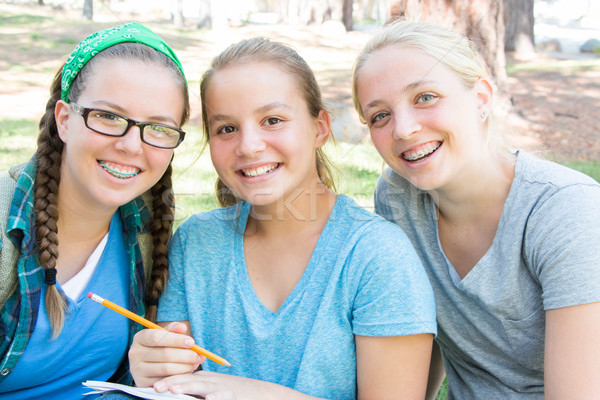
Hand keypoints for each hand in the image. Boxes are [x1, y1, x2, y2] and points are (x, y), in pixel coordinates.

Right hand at [129, 321, 204, 387]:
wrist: (152, 365)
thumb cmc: (162, 346)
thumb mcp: (166, 335)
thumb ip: (174, 330)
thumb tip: (182, 327)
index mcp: (140, 338)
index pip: (156, 337)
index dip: (176, 339)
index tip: (192, 342)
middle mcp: (134, 353)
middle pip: (164, 354)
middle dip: (186, 355)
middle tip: (199, 356)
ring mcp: (136, 370)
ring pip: (166, 368)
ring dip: (185, 366)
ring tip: (195, 363)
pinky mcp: (142, 383)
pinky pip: (164, 381)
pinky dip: (179, 376)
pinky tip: (187, 372)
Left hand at [153, 371, 308, 399]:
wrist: (265, 394)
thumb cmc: (237, 394)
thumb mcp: (215, 390)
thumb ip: (197, 391)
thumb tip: (174, 391)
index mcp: (205, 379)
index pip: (183, 377)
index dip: (168, 381)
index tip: (150, 387)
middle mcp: (212, 382)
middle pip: (189, 380)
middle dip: (171, 383)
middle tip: (155, 388)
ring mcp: (223, 389)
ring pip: (202, 387)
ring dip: (187, 387)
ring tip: (173, 390)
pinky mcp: (234, 396)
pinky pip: (222, 397)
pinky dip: (215, 398)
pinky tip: (209, 399)